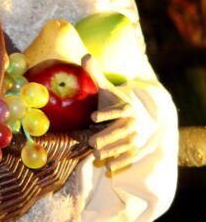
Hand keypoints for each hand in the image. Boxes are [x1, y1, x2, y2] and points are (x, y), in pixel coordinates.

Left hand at [83, 53, 139, 174]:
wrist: (132, 115)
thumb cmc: (112, 101)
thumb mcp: (104, 87)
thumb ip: (94, 73)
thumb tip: (85, 55)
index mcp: (126, 107)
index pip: (119, 110)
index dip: (107, 114)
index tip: (92, 117)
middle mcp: (134, 122)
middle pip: (122, 130)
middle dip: (108, 136)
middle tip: (91, 141)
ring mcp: (136, 136)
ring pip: (126, 145)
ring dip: (112, 150)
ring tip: (96, 153)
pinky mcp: (135, 148)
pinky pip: (130, 156)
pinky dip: (121, 161)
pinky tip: (109, 167)